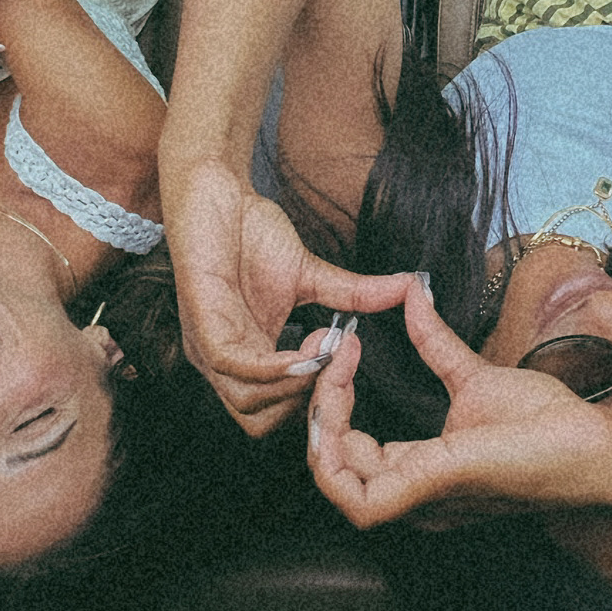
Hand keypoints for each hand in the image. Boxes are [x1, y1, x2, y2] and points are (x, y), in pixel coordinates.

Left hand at [164, 155, 413, 433]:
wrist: (216, 189)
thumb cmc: (250, 232)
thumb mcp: (311, 274)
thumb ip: (352, 295)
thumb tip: (410, 289)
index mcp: (242, 357)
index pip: (273, 412)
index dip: (312, 398)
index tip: (343, 360)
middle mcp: (220, 361)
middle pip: (258, 421)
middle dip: (305, 399)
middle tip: (334, 357)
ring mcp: (206, 345)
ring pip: (246, 403)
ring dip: (295, 384)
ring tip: (324, 346)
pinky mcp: (201, 322)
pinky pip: (233, 366)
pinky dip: (273, 367)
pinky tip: (307, 347)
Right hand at [309, 278, 611, 526]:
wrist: (590, 440)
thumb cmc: (548, 424)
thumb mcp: (472, 374)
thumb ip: (434, 343)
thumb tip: (413, 295)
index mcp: (418, 473)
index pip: (350, 449)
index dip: (334, 401)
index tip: (343, 349)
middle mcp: (410, 494)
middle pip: (332, 462)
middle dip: (318, 405)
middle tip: (329, 355)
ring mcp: (417, 499)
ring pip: (332, 479)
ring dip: (319, 421)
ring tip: (332, 371)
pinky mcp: (426, 490)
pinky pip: (352, 497)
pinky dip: (331, 450)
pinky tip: (341, 397)